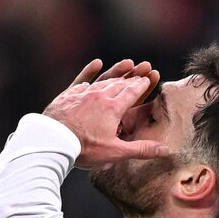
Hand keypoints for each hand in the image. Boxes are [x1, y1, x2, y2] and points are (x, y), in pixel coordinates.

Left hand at [44, 61, 167, 168]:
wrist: (52, 140)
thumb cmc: (84, 148)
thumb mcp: (115, 152)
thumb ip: (140, 150)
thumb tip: (165, 150)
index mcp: (113, 108)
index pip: (132, 92)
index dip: (142, 85)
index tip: (148, 78)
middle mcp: (100, 96)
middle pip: (120, 84)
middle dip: (132, 78)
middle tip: (140, 72)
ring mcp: (83, 94)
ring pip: (103, 81)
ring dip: (116, 73)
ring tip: (125, 68)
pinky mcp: (68, 96)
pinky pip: (81, 80)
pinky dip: (90, 72)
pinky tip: (96, 65)